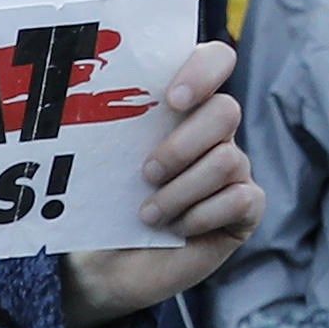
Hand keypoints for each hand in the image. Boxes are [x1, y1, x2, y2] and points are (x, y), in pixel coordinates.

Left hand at [60, 40, 258, 327]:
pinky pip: (242, 198)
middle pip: (226, 111)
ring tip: (149, 214)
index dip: (203, 71)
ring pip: (228, 159)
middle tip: (147, 172)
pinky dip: (203, 216)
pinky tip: (178, 229)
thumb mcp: (97, 160)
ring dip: (181, 191)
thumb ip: (107, 124)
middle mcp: (213, 134)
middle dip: (182, 144)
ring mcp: (233, 172)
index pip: (215, 61)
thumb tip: (84, 98)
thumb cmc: (100, 204)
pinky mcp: (244, 209)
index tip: (172, 100)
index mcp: (181, 107)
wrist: (103, 266)